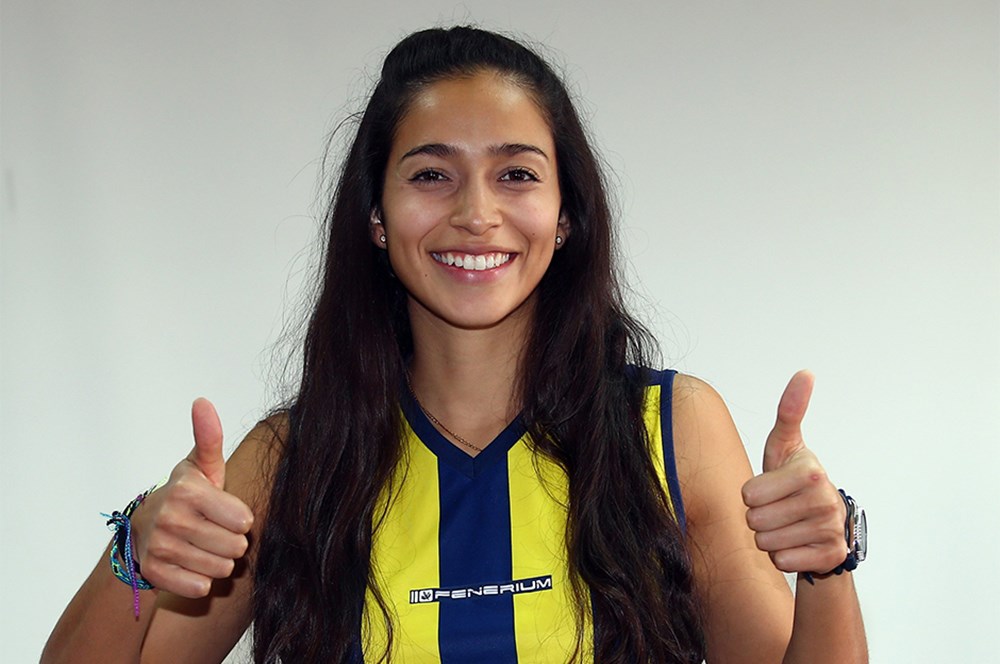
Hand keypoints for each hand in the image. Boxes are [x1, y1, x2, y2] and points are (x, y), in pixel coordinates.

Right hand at [129, 398, 254, 597]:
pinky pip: (199, 587)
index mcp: (188, 490)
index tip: (226, 514)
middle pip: (235, 547)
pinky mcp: (154, 573)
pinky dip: (201, 580)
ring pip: (220, 568)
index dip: (240, 520)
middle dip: (232, 543)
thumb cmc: (185, 495)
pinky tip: (191, 565)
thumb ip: (208, 437)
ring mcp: (160, 547)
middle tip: (214, 532)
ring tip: (204, 547)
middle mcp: (171, 518)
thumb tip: (202, 401)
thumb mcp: (200, 466)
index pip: (243, 520)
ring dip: (218, 561)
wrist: (142, 530)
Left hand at [741, 371, 847, 574]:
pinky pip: (782, 562)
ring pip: (766, 544)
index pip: (748, 494)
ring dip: (770, 538)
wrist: (825, 524)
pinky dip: (784, 557)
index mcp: (810, 470)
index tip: (772, 487)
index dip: (752, 494)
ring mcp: (830, 529)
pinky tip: (798, 543)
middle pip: (754, 521)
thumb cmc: (793, 480)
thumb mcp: (785, 446)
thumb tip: (805, 372)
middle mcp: (825, 499)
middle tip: (779, 508)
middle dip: (760, 517)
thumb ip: (790, 411)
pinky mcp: (830, 555)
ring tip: (788, 524)